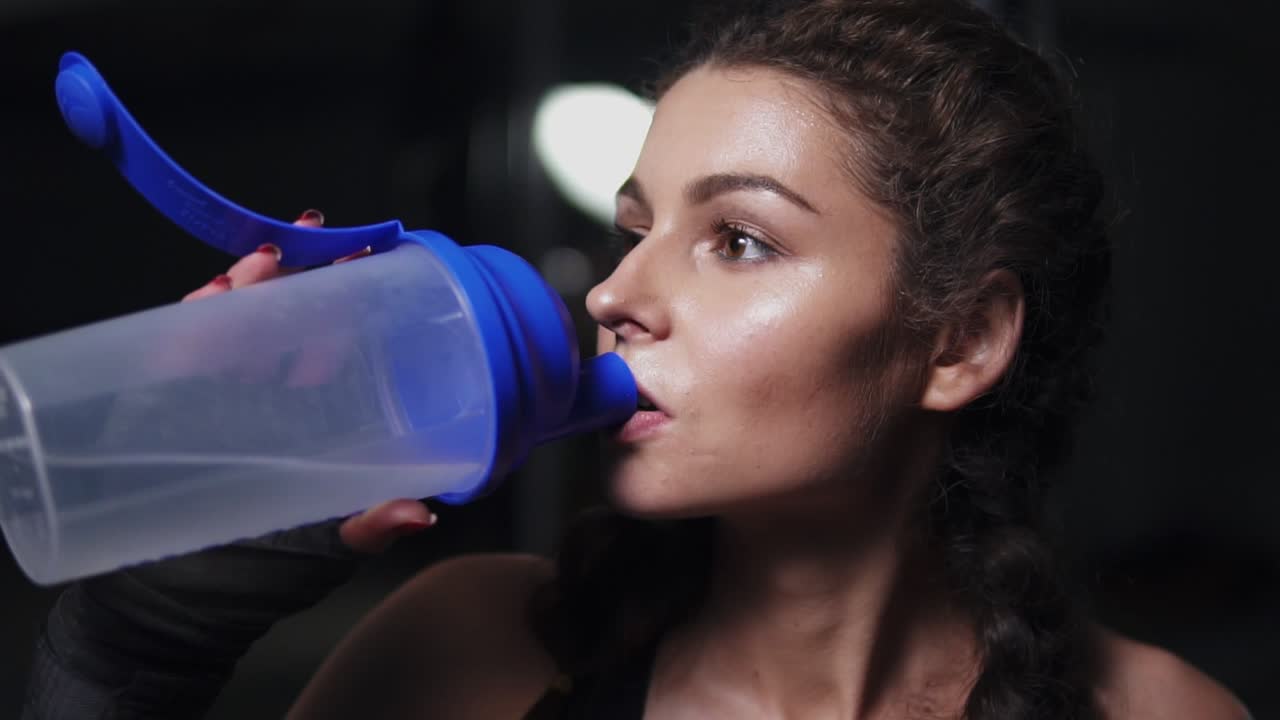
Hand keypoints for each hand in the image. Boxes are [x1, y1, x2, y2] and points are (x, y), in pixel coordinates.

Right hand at [183, 209, 435, 553]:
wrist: (166, 610)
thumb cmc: (257, 574)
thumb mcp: (324, 546)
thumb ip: (368, 526)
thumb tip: (422, 512)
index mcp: (314, 417)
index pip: (338, 344)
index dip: (354, 301)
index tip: (371, 261)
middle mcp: (269, 398)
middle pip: (287, 317)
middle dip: (300, 272)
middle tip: (314, 239)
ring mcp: (216, 398)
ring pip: (235, 323)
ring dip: (249, 283)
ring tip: (266, 259)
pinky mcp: (165, 407)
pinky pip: (177, 352)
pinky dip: (193, 319)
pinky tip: (212, 294)